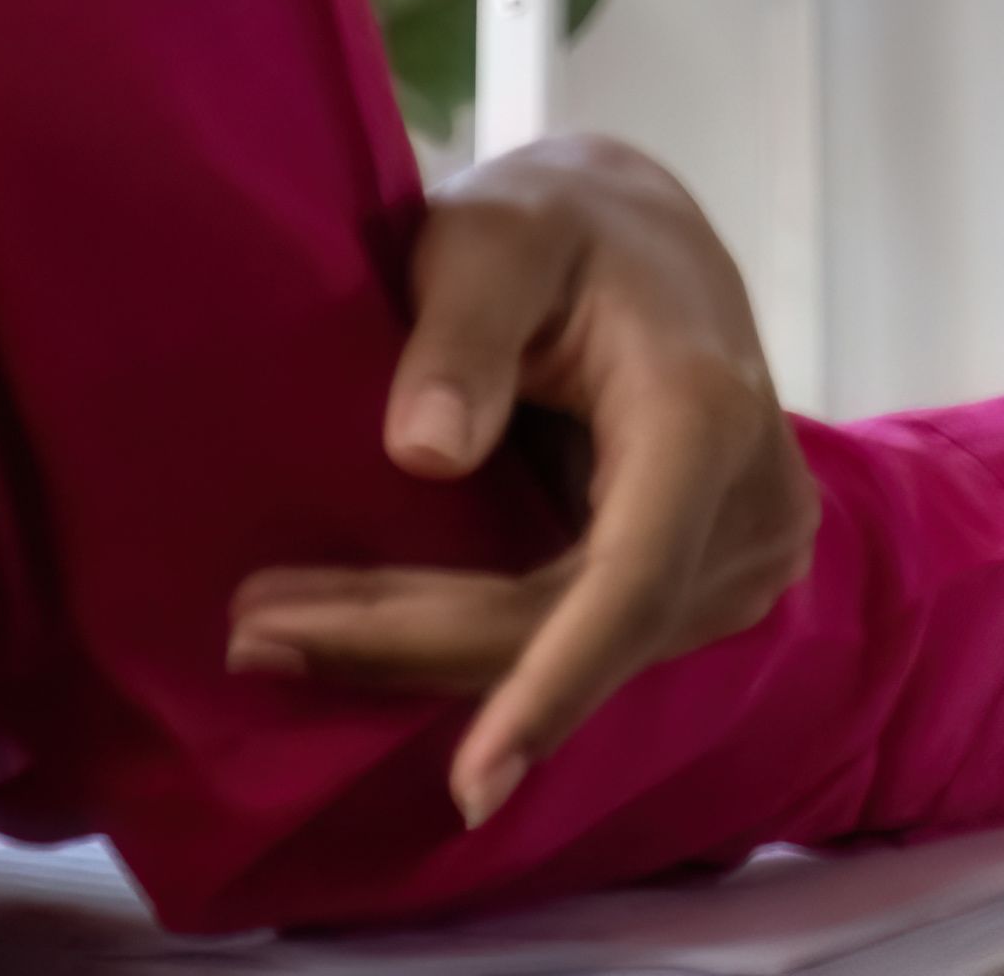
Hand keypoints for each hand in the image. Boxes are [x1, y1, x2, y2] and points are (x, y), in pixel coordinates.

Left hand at [222, 133, 822, 824]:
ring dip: (425, 654)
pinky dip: (468, 644)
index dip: (551, 684)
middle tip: (253, 635)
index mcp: (706, 412)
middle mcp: (749, 503)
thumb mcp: (494, 232)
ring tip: (276, 629)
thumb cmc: (555, 222)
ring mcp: (737, 555)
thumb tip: (422, 455)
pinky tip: (364, 625)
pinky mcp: (700, 582)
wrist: (639, 229)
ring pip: (572, 650)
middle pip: (576, 626)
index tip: (470, 783)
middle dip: (415, 647)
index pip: (634, 578)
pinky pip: (579, 638)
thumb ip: (461, 328)